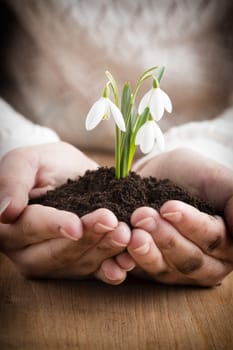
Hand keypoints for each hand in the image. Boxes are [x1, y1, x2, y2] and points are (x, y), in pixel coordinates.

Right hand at [0, 142, 134, 283]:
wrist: (69, 174)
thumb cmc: (45, 165)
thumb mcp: (27, 161)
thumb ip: (12, 180)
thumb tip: (5, 212)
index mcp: (11, 226)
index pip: (30, 227)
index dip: (54, 227)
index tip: (76, 226)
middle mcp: (29, 251)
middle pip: (58, 252)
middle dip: (87, 239)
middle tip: (112, 223)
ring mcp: (55, 262)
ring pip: (79, 263)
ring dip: (104, 252)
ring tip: (125, 235)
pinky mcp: (78, 265)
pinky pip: (93, 274)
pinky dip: (111, 270)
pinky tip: (126, 263)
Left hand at [127, 149, 232, 285]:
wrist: (161, 175)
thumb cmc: (192, 175)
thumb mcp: (216, 179)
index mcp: (228, 243)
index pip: (214, 240)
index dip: (192, 225)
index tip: (169, 207)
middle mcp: (207, 262)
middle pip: (190, 260)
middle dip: (166, 238)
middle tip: (143, 216)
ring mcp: (178, 269)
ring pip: (166, 270)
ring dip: (147, 252)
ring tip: (131, 234)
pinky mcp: (153, 269)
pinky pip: (142, 273)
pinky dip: (129, 264)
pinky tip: (118, 254)